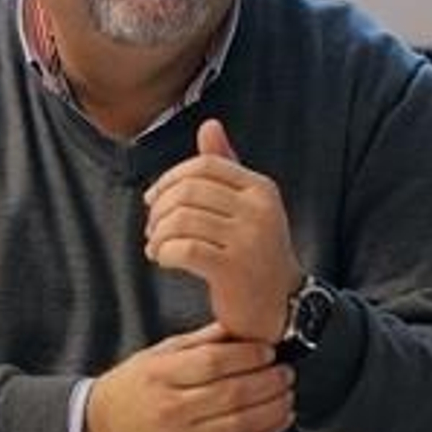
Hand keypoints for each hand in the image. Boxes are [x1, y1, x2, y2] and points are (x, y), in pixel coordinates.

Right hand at [84, 322, 294, 431]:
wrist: (102, 431)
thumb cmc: (128, 390)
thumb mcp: (154, 355)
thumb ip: (196, 343)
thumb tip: (232, 327)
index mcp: (160, 374)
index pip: (212, 362)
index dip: (246, 356)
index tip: (266, 350)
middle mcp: (171, 406)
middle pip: (231, 393)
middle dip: (267, 381)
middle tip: (284, 370)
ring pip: (239, 423)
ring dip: (271, 407)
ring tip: (286, 393)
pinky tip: (278, 419)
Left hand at [144, 119, 303, 341]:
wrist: (279, 306)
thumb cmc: (254, 252)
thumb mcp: (246, 205)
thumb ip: (226, 166)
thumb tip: (209, 124)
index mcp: (261, 188)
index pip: (204, 165)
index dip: (169, 178)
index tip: (152, 199)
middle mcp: (260, 210)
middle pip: (188, 190)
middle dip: (158, 208)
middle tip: (151, 229)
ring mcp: (250, 240)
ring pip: (181, 219)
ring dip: (157, 234)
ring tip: (156, 246)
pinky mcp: (235, 270)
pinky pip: (184, 249)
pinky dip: (164, 253)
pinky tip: (163, 260)